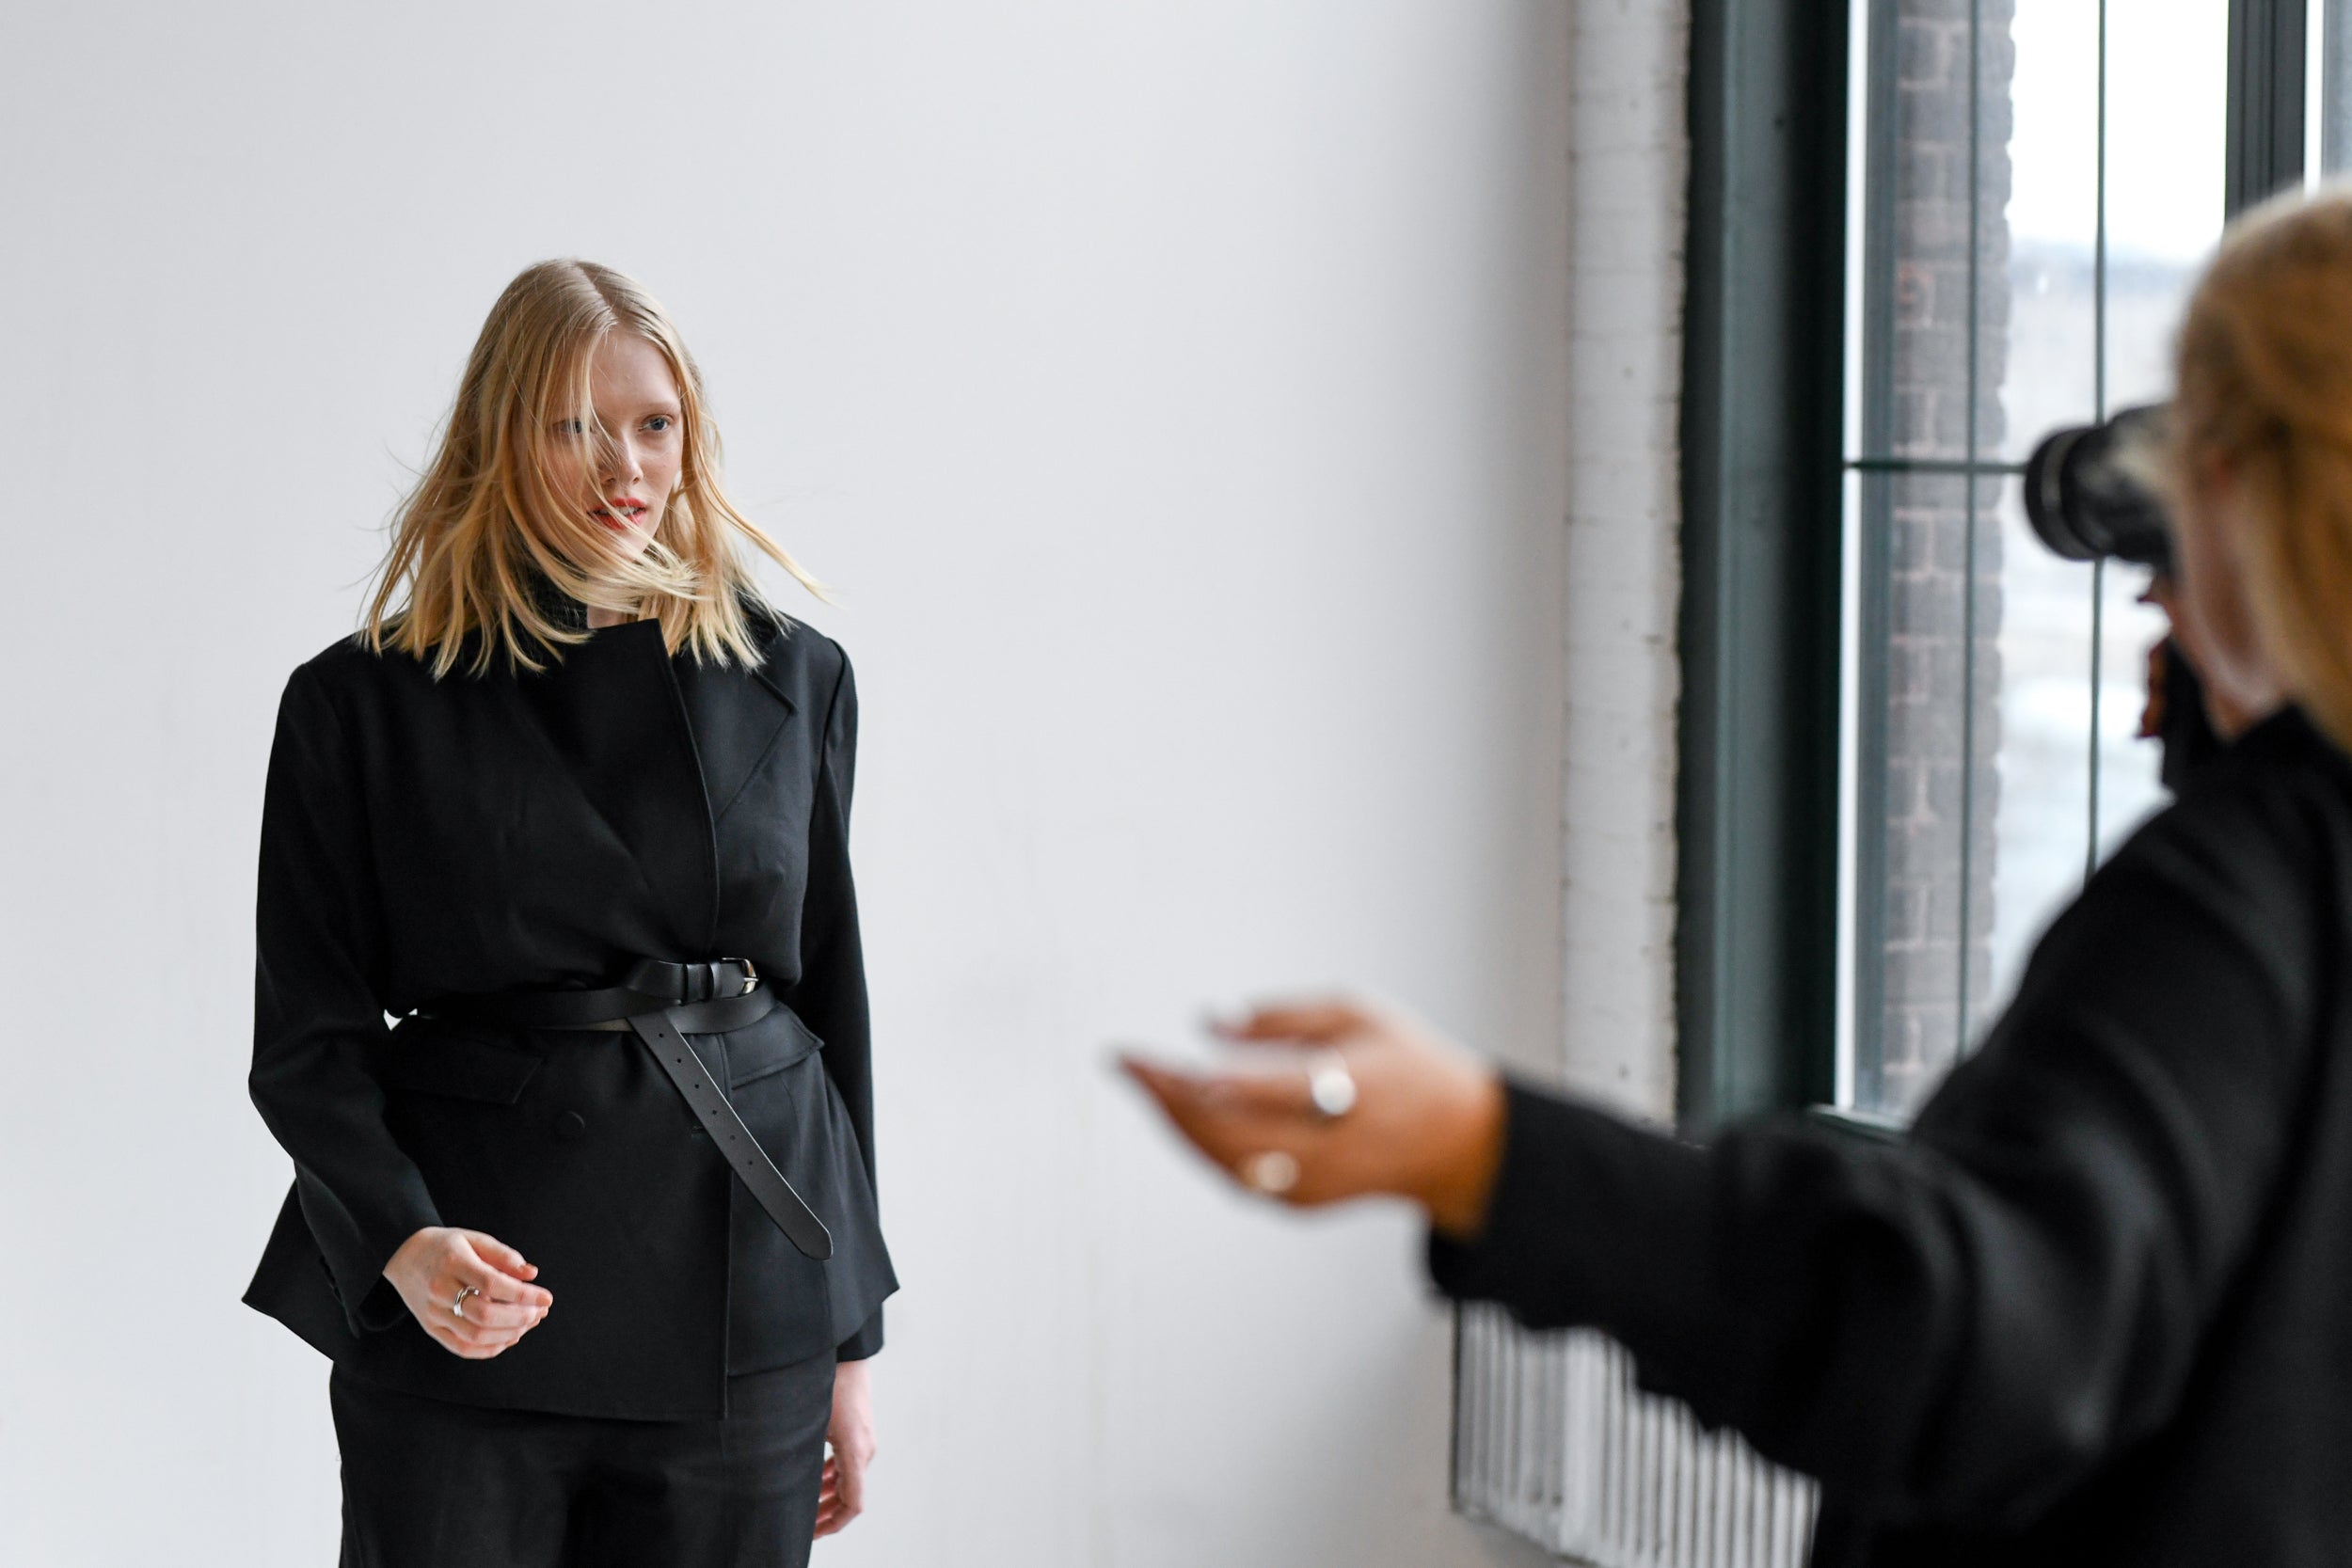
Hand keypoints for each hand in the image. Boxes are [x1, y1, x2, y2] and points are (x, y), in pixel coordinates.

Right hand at [382, 1226, 552, 1359]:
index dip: (523, 1294)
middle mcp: (440, 1290)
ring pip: (475, 1336)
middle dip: (520, 1318)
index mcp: (453, 1263)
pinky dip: (490, 1349)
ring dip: (509, 1334)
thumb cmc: (446, 1246)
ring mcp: (433, 1313)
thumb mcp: (475, 1239)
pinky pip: (462, 1347)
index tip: (546, 1297)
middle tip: (540, 1312)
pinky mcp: (431, 1328)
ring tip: (529, 1323)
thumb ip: (504, 1256)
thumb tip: (532, 1274)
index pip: (492, 1284)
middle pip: (484, 1315)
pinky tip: (509, 1337)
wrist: (403, 1257)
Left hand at [815, 1358, 876, 1537]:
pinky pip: (849, 1463)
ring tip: (804, 1504)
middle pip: (851, 1496)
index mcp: (856, 1452)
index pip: (854, 1505)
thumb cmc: (827, 1382)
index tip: (813, 1533)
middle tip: (803, 1525)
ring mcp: (864, 1439)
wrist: (845, 1351)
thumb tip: (782, 1485)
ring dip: (828, 1495)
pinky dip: (833, 1476)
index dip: (834, 1525)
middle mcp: (865, 1449)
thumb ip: (802, 1458)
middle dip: (826, 1514)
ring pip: (849, 1480)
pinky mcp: (859, 1429)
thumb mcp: (809, 1424)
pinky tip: (813, 1477)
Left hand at [1119, 999, 1506, 1235]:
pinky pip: (1234, 1174)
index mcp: (1349, 1090)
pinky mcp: (1301, 1204)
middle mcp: (1328, 1147)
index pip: (1257, 1090)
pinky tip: (1179, 1110)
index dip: (1191, 1079)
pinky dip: (1201, 1142)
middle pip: (1224, 1132)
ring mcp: (1313, 1184)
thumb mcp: (1358, 1015)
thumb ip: (1283, 1018)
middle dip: (1165, 1099)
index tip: (1145, 1057)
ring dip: (1174, 1122)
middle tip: (1126, 1064)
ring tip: (1142, 1081)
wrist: (1456, 1144)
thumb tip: (1210, 1023)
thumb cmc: (1406, 1067)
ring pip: (1221, 1160)